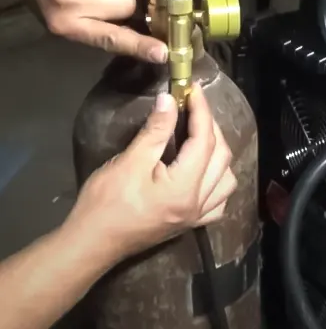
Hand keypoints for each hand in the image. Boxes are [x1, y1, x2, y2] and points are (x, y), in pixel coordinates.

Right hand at [62, 84, 236, 260]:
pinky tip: (207, 172)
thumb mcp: (130, 161)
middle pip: (220, 156)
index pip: (204, 140)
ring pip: (226, 179)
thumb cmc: (106, 202)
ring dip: (219, 154)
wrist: (93, 242)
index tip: (193, 89)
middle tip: (194, 107)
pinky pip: (219, 201)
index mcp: (185, 186)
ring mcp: (197, 216)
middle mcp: (199, 202)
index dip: (201, 111)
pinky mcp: (191, 224)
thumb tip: (169, 100)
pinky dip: (218, 182)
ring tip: (202, 135)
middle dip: (210, 127)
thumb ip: (155, 131)